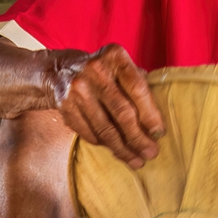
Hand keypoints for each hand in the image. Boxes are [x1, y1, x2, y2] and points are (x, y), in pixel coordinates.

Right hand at [46, 44, 163, 166]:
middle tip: (151, 153)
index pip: (138, 89)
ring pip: (105, 128)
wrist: (58, 71)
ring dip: (123, 148)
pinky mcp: (65, 107)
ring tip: (137, 160)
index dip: (151, 114)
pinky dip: (105, 145)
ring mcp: (77, 89)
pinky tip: (117, 151)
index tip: (160, 133)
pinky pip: (90, 133)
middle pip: (122, 112)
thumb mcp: (120, 66)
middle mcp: (95, 71)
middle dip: (139, 137)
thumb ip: (139, 85)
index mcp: (115, 56)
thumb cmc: (102, 71)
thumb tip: (157, 123)